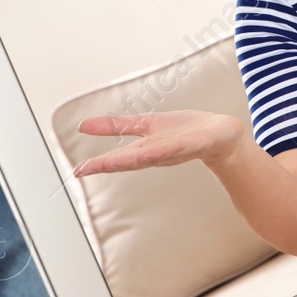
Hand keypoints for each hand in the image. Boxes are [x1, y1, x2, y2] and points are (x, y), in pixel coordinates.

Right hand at [73, 110, 245, 176]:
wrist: (219, 135)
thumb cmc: (182, 132)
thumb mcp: (145, 125)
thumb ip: (116, 126)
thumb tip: (82, 126)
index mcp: (144, 150)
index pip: (117, 158)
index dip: (97, 165)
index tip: (76, 171)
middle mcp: (157, 154)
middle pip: (129, 160)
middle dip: (106, 165)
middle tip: (82, 171)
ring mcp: (175, 150)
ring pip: (150, 156)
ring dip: (130, 159)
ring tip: (109, 162)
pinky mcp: (193, 144)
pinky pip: (176, 146)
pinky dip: (163, 148)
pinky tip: (150, 150)